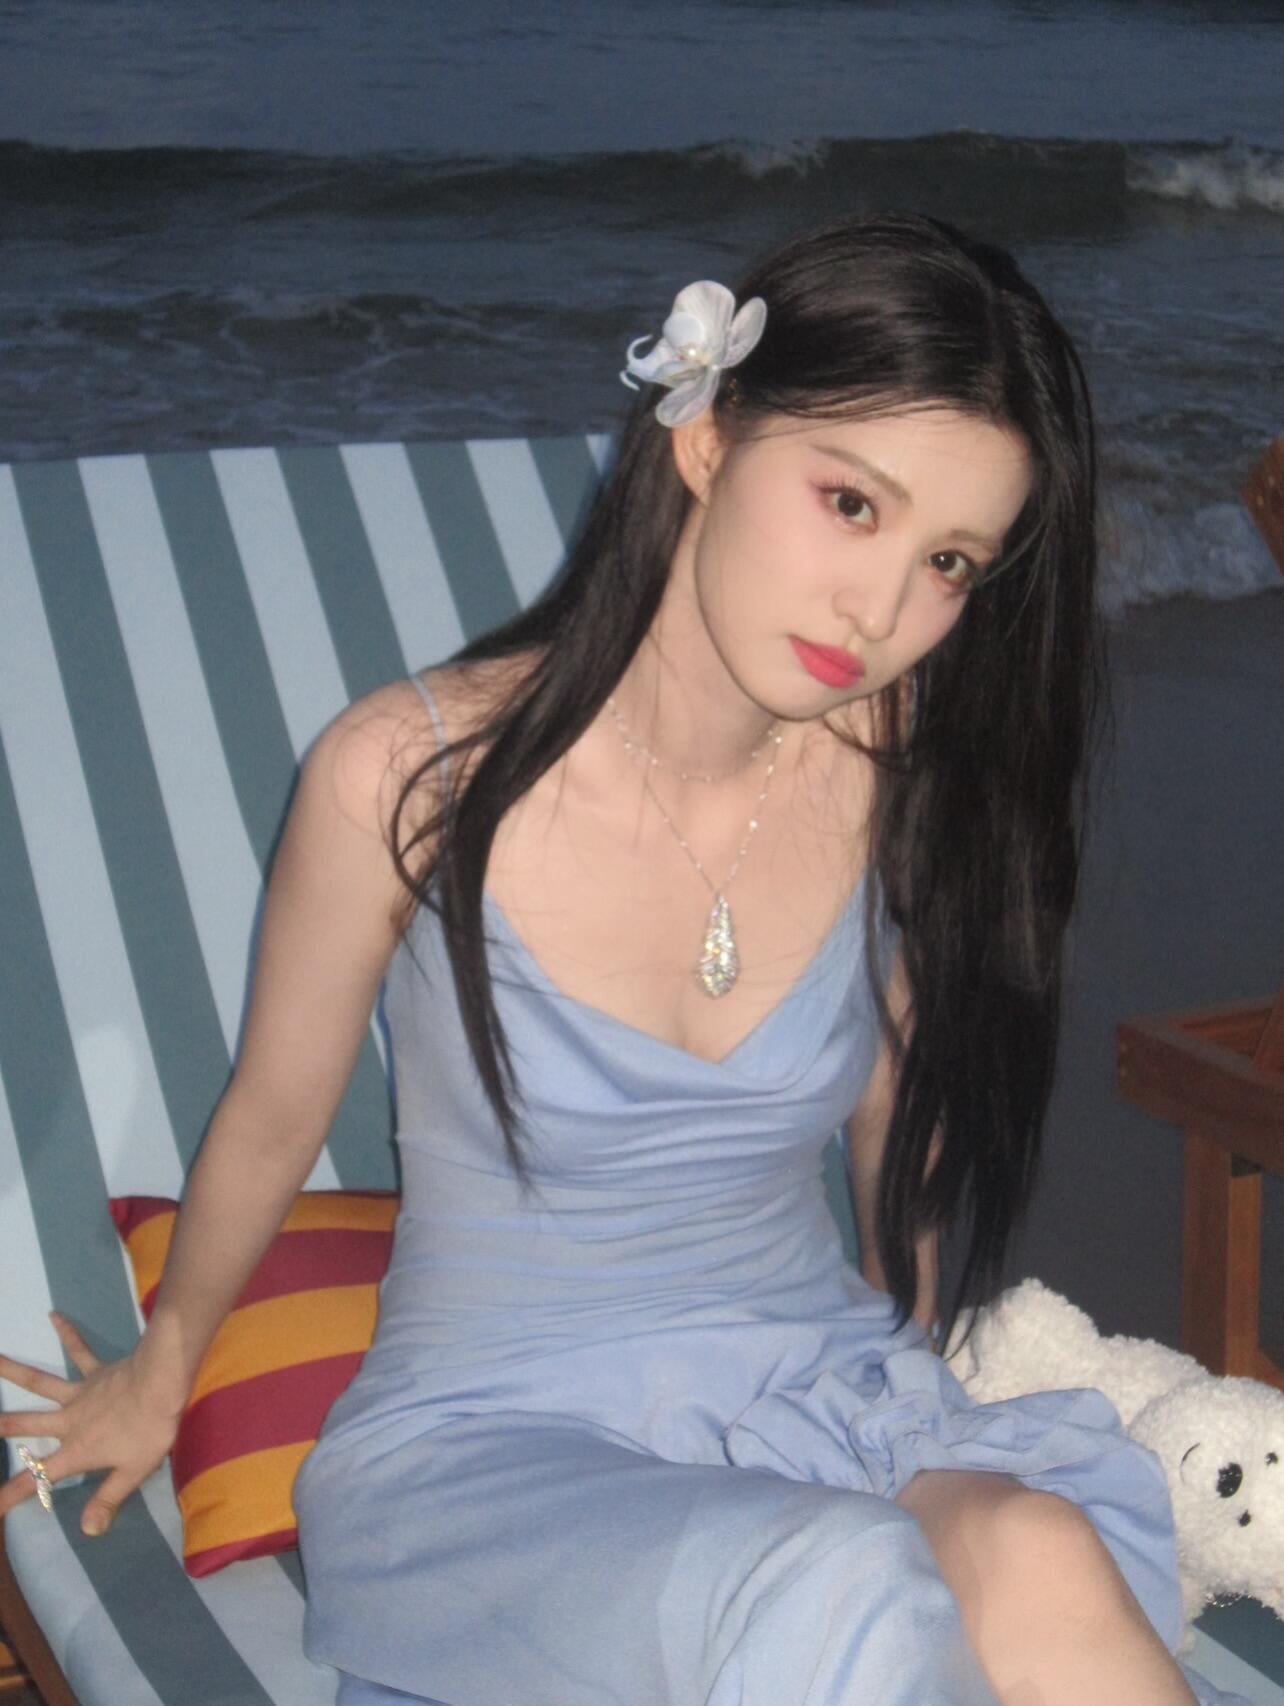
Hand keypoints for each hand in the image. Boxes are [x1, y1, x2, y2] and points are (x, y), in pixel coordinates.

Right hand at [0, 1311, 182, 1536]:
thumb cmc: (149, 1429)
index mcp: (75, 1450)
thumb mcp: (132, 1472)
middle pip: (24, 1425)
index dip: (10, 1496)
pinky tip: (55, 1314)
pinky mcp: (96, 1372)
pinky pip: (79, 1351)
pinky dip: (67, 1333)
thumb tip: (87, 1531)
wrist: (161, 1382)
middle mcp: (68, 1421)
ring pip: (39, 1383)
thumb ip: (108, 1499)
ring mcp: (79, 1393)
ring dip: (12, 1371)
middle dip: (0, 1426)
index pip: (35, 1479)